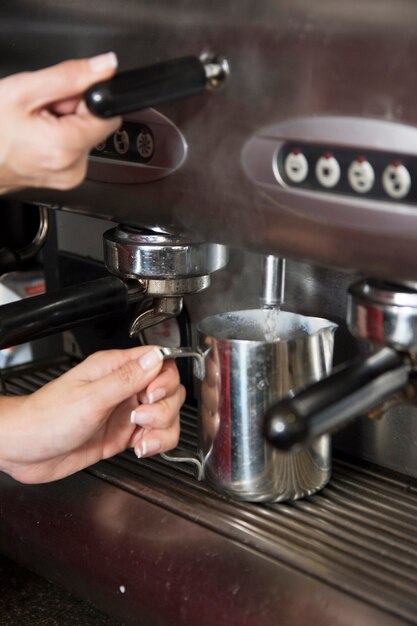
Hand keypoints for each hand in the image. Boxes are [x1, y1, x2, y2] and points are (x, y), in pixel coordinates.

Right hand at [0, 53, 120, 193]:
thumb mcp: (23, 91)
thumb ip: (69, 77)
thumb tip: (104, 67)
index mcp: (66, 148)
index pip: (107, 115)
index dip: (87, 98)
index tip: (62, 97)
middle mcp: (73, 168)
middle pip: (94, 125)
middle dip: (71, 110)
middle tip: (40, 110)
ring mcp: (70, 176)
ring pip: (84, 136)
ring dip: (64, 123)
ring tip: (34, 124)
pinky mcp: (65, 179)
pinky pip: (73, 149)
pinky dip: (59, 137)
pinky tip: (36, 136)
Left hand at [0, 346, 184, 483]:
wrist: (25, 449)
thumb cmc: (47, 417)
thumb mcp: (91, 397)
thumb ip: (127, 378)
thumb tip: (156, 357)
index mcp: (114, 369)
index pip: (159, 362)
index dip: (165, 379)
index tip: (153, 394)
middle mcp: (123, 388)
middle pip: (169, 390)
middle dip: (164, 408)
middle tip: (140, 418)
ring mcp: (125, 412)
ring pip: (166, 415)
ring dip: (162, 429)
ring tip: (141, 438)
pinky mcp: (123, 435)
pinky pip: (155, 435)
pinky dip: (156, 443)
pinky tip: (141, 448)